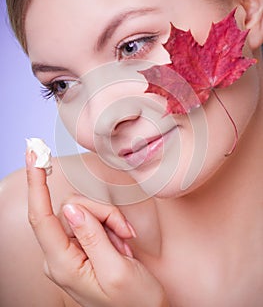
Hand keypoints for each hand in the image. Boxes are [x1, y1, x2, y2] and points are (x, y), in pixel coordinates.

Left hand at [26, 151, 168, 306]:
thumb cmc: (134, 301)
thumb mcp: (116, 269)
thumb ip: (91, 236)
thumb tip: (71, 208)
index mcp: (62, 264)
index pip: (41, 217)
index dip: (37, 184)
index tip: (34, 156)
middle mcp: (60, 254)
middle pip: (75, 209)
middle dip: (104, 213)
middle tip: (126, 233)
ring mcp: (72, 249)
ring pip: (87, 211)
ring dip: (111, 222)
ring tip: (125, 243)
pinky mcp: (84, 244)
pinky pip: (95, 219)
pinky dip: (113, 226)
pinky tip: (122, 244)